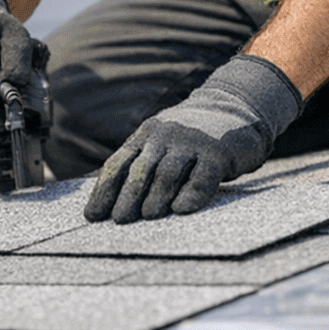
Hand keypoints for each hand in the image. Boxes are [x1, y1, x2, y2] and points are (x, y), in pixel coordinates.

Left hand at [84, 54, 302, 222]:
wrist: (235, 108)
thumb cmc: (192, 138)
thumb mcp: (162, 141)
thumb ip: (140, 163)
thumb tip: (108, 202)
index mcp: (146, 135)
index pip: (118, 164)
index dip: (104, 191)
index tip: (93, 216)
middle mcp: (165, 136)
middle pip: (140, 170)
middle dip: (127, 197)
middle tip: (119, 221)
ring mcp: (192, 142)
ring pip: (168, 173)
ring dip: (156, 197)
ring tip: (147, 217)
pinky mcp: (218, 153)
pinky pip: (202, 176)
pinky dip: (191, 194)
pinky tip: (182, 210)